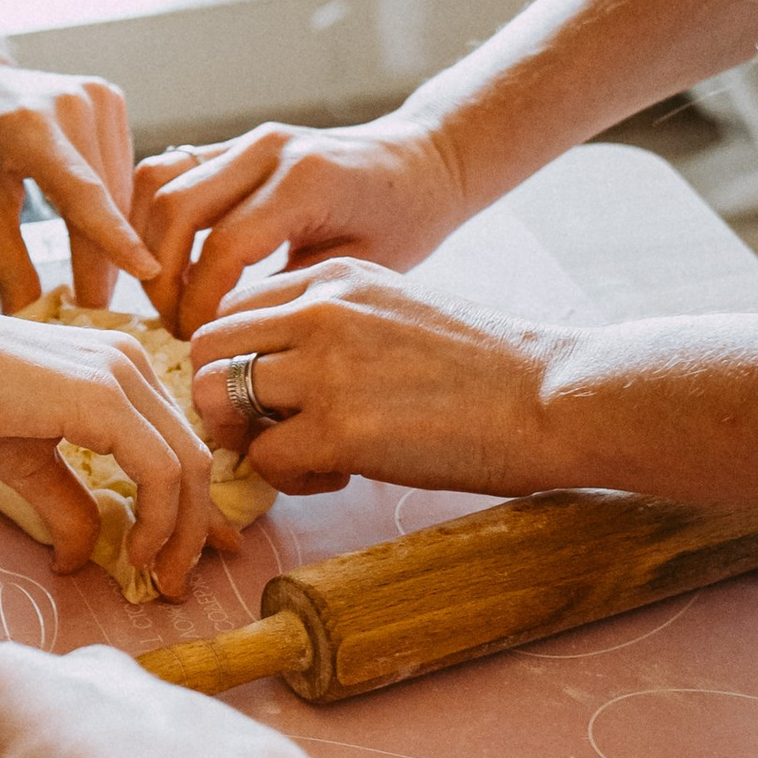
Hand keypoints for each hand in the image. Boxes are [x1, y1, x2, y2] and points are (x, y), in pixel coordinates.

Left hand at [0, 36, 160, 314]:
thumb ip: (5, 261)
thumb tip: (31, 321)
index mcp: (27, 126)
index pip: (83, 193)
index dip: (114, 239)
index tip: (148, 274)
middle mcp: (72, 103)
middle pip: (105, 198)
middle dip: (102, 260)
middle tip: (94, 313)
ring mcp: (95, 95)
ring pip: (120, 187)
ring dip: (112, 236)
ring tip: (95, 289)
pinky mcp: (108, 98)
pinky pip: (119, 167)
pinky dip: (112, 205)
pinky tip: (100, 240)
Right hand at [0, 293, 217, 597]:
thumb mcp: (23, 462)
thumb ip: (66, 503)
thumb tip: (77, 559)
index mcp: (117, 373)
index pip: (179, 446)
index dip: (194, 511)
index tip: (183, 560)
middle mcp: (131, 364)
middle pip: (196, 460)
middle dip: (197, 532)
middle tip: (178, 584)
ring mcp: (120, 375)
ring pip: (189, 466)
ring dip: (181, 534)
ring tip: (155, 576)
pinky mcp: (101, 395)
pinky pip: (159, 469)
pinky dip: (158, 519)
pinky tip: (129, 551)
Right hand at [134, 115, 465, 331]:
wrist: (420, 163)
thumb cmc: (403, 222)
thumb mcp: (359, 270)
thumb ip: (289, 291)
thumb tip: (224, 329)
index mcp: (307, 181)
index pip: (223, 245)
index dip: (200, 302)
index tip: (200, 340)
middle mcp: (268, 149)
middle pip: (175, 208)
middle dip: (160, 276)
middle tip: (175, 324)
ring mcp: (246, 139)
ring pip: (158, 181)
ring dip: (145, 242)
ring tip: (163, 294)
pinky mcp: (232, 143)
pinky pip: (168, 171)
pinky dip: (152, 217)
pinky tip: (163, 261)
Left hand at [187, 265, 569, 497]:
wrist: (552, 397)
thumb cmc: (486, 366)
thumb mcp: (397, 309)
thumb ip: (332, 324)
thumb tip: (271, 368)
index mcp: (333, 277)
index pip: (232, 308)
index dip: (237, 357)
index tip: (274, 391)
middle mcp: (318, 311)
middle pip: (205, 348)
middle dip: (220, 396)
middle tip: (268, 430)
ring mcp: (324, 368)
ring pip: (215, 397)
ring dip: (246, 438)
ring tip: (301, 453)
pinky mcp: (338, 429)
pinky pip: (264, 459)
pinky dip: (288, 480)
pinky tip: (339, 476)